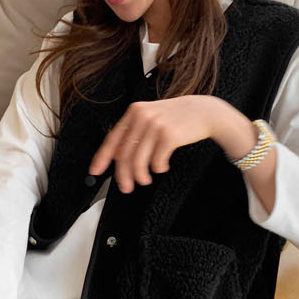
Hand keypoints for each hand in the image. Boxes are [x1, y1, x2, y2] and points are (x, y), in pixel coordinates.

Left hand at [90, 91, 222, 192]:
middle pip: (125, 154)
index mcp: (135, 112)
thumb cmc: (177, 118)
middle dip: (124, 176)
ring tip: (145, 179)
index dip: (102, 157)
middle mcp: (143, 116)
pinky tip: (163, 166)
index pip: (113, 138)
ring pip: (139, 161)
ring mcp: (155, 125)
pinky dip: (159, 168)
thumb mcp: (152, 118)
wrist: (203, 112)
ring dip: (141, 176)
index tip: (95, 171)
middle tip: (126, 187)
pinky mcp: (169, 135)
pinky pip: (157, 162)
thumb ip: (135, 133)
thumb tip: (117, 155)